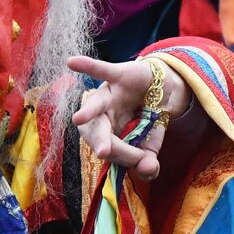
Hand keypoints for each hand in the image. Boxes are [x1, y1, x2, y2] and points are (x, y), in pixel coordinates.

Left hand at [68, 55, 191, 179]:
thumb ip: (147, 160)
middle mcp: (103, 115)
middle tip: (103, 153)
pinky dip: (88, 66)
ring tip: (78, 119)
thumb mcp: (151, 143)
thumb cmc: (149, 119)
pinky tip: (71, 62)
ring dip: (88, 111)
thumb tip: (149, 171)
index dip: (128, 156)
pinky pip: (102, 70)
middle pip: (97, 130)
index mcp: (108, 135)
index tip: (144, 161)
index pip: (112, 148)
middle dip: (100, 141)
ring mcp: (109, 94)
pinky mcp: (117, 75)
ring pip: (96, 103)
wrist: (162, 88)